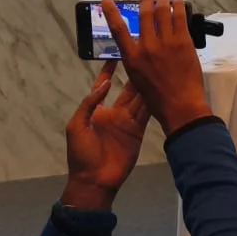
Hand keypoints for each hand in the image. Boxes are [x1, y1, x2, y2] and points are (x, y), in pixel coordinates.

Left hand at [62, 61, 151, 210]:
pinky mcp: (138, 131)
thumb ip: (89, 103)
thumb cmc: (81, 154)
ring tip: (156, 67)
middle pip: (126, 89)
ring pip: (139, 98)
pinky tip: (160, 87)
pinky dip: (152, 101)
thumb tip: (105, 84)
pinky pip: (146, 113)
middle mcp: (114, 113)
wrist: (94, 180)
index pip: (103, 85)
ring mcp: (127, 122)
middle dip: (134, 74)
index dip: (108, 70)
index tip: (115, 55)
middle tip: (144, 57)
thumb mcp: (76, 126)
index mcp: (97, 111)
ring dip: (146, 84)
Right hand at [104, 0, 212, 135]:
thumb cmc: (158, 97)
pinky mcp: (183, 42)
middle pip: (145, 15)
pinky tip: (179, 1)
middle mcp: (147, 47)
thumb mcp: (138, 78)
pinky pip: (180, 17)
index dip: (111, 13)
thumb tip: (139, 43)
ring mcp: (166, 43)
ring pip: (163, 12)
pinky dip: (179, 6)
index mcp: (132, 58)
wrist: (180, 105)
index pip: (118, 30)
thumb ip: (137, 58)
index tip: (106, 1)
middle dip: (146, 1)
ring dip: (162, 0)